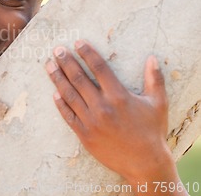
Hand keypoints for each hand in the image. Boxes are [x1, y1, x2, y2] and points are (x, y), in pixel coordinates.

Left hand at [45, 40, 186, 195]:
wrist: (145, 163)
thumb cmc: (152, 131)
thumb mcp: (158, 104)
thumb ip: (155, 80)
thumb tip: (152, 58)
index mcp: (118, 96)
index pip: (99, 68)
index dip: (87, 53)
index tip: (77, 43)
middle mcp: (102, 106)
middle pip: (79, 78)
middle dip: (66, 62)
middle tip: (57, 50)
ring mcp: (91, 121)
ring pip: (69, 95)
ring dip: (57, 78)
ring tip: (49, 65)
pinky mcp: (84, 134)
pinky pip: (68, 116)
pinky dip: (60, 104)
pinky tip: (54, 93)